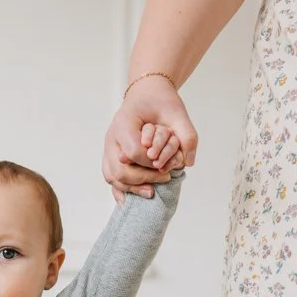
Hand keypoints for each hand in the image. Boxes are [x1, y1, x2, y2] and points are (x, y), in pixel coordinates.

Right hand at [103, 77, 197, 201]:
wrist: (146, 94)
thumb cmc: (160, 102)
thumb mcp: (177, 112)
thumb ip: (186, 134)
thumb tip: (188, 162)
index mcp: (124, 122)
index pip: (133, 152)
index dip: (149, 164)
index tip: (166, 167)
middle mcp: (111, 136)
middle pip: (119, 168)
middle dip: (142, 178)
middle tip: (163, 179)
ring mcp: (108, 147)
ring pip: (112, 175)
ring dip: (131, 188)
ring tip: (150, 193)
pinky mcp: (110, 156)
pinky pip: (110, 177)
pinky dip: (119, 190)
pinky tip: (130, 201)